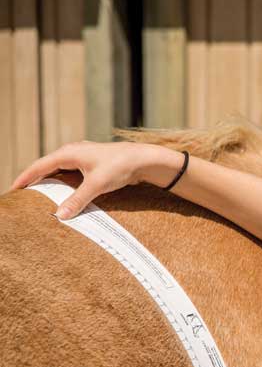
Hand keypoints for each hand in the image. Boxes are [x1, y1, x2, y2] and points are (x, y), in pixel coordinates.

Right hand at [9, 140, 178, 219]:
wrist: (144, 159)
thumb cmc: (120, 167)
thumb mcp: (96, 185)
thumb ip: (77, 200)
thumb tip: (60, 215)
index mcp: (68, 153)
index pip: (39, 166)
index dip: (25, 177)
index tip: (13, 189)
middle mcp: (72, 151)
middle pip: (46, 166)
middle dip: (34, 179)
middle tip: (21, 194)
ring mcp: (82, 156)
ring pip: (58, 168)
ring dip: (49, 180)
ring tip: (37, 193)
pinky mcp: (91, 162)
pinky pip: (69, 171)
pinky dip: (62, 180)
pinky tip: (61, 190)